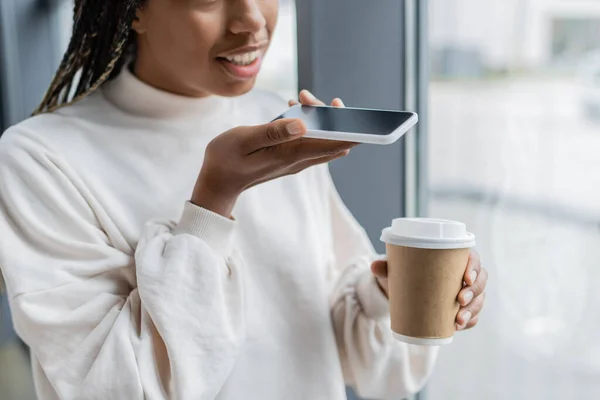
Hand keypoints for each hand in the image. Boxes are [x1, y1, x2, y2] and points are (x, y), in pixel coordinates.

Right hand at [192, 90, 353, 216]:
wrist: (217, 184)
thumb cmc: (226, 159)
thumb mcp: (244, 140)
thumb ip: (273, 131)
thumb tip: (303, 124)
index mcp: (290, 154)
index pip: (330, 144)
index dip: (348, 130)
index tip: (353, 113)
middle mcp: (298, 161)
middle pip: (332, 142)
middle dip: (329, 116)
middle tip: (305, 96)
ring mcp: (295, 162)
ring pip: (322, 141)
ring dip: (318, 119)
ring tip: (299, 99)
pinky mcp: (289, 159)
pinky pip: (310, 142)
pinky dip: (309, 125)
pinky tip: (294, 110)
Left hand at [370, 250, 487, 330]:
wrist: (402, 292)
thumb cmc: (404, 273)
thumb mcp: (395, 270)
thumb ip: (386, 266)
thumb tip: (374, 265)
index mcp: (453, 258)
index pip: (473, 259)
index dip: (475, 268)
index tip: (466, 278)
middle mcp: (464, 274)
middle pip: (480, 281)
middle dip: (474, 292)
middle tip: (460, 300)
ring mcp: (466, 292)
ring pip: (479, 299)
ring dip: (473, 310)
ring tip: (459, 320)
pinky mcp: (463, 308)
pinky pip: (474, 315)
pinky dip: (470, 321)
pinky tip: (461, 326)